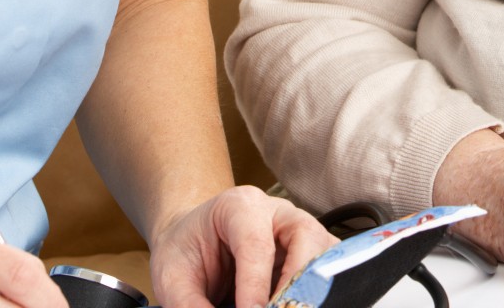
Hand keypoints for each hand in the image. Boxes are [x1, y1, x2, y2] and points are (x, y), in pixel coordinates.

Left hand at [147, 185, 334, 307]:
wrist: (194, 240)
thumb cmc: (186, 252)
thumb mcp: (172, 278)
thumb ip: (190, 304)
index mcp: (239, 206)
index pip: (256, 244)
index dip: (256, 285)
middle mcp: (278, 212)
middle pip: (305, 237)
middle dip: (297, 283)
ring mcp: (301, 229)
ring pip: (326, 251)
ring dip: (315, 288)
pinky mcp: (313, 251)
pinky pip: (331, 268)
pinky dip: (321, 291)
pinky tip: (300, 304)